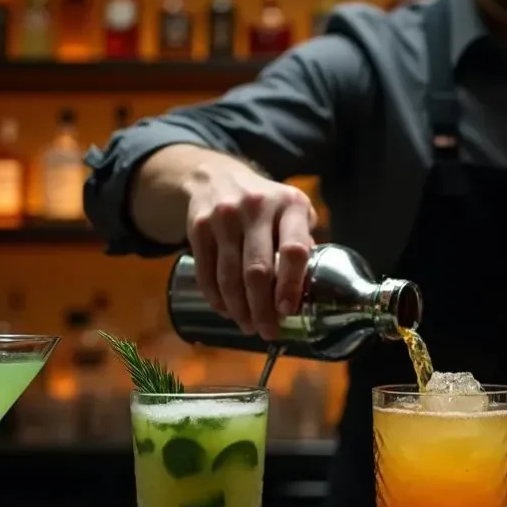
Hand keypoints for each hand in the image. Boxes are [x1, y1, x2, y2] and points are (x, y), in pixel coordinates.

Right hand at [184, 154, 316, 339]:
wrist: (216, 176)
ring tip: (249, 326)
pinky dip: (216, 298)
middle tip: (268, 330)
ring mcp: (224, 217)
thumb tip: (308, 286)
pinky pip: (207, 273)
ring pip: (230, 276)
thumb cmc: (267, 203)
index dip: (291, 285)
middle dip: (262, 308)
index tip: (288, 311)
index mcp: (289, 204)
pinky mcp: (199, 227)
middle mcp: (256, 207)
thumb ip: (303, 241)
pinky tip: (227, 311)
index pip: (293, 250)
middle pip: (257, 270)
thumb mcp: (293, 210)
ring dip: (240, 309)